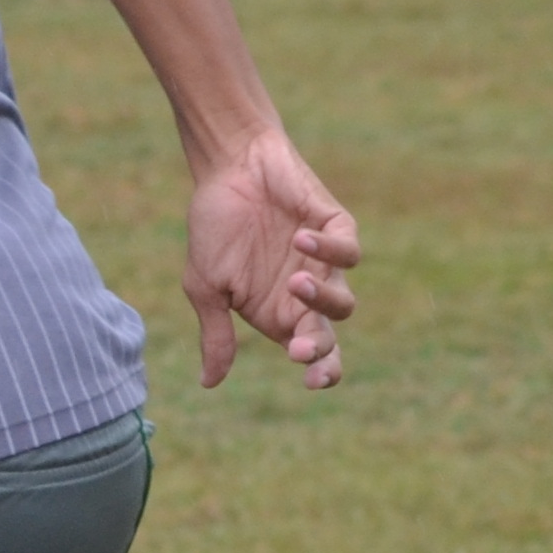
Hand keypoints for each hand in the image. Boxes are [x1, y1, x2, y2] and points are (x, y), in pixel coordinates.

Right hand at [184, 127, 361, 388]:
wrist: (228, 168)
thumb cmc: (214, 227)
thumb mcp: (206, 287)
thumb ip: (215, 334)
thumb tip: (209, 384)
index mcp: (277, 313)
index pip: (310, 352)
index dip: (319, 370)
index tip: (311, 381)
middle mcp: (305, 295)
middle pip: (329, 334)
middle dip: (320, 348)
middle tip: (300, 349)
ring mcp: (324, 262)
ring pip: (343, 300)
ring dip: (321, 299)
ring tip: (294, 282)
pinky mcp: (335, 227)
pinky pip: (347, 250)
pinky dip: (329, 248)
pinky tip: (299, 237)